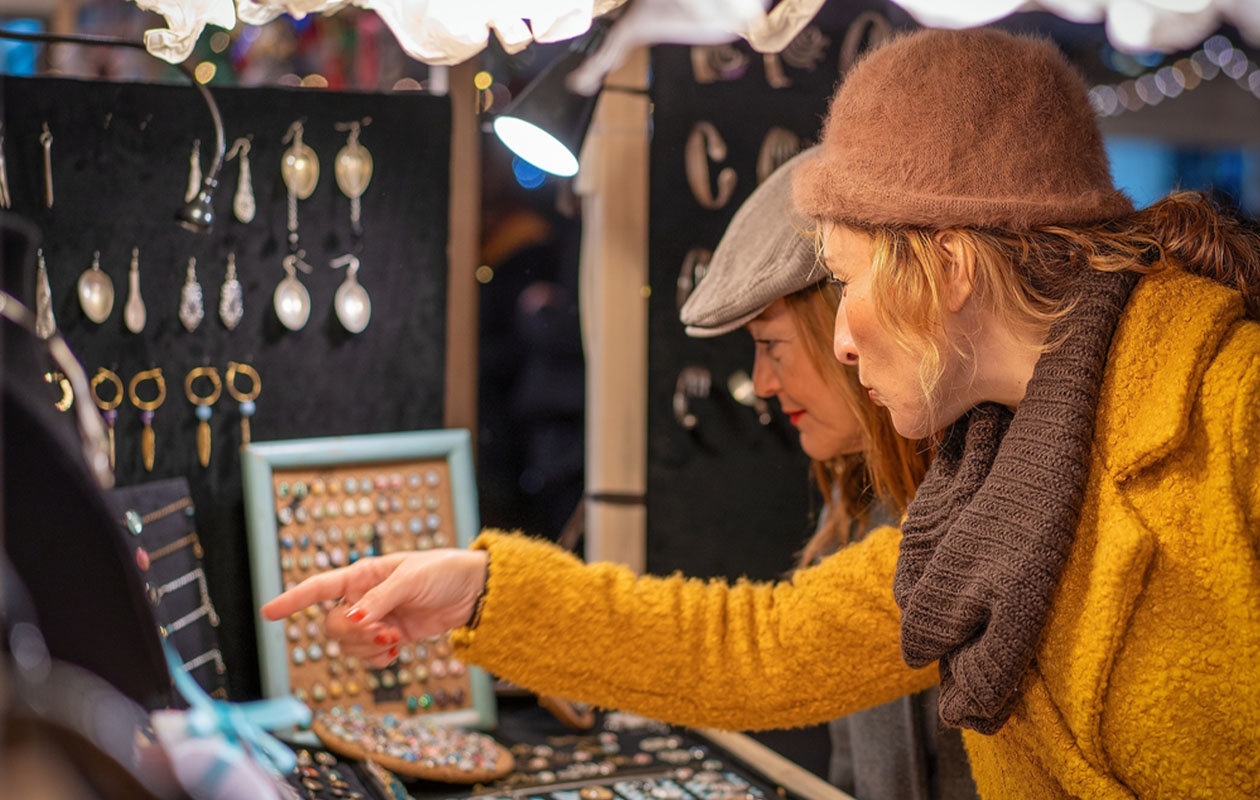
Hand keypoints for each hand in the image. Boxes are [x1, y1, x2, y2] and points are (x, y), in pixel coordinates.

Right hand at [260, 548, 487, 667]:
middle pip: (333, 626)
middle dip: (355, 636)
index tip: (268, 612)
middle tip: (386, 632)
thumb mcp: (411, 578)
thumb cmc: (443, 571)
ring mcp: (376, 620)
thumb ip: (380, 600)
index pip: (320, 587)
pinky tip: (397, 650)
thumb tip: (353, 619)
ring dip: (369, 648)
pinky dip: (379, 659)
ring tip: (396, 637)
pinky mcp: (390, 637)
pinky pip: (368, 657)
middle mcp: (363, 598)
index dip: (293, 599)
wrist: (472, 591)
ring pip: (349, 645)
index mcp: (363, 575)